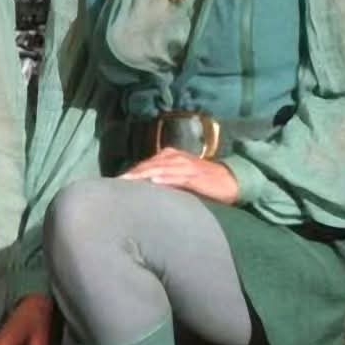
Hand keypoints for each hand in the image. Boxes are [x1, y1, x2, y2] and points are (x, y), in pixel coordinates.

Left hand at [119, 148, 238, 203]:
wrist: (231, 180)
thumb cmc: (203, 180)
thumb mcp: (179, 176)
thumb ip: (163, 178)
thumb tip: (142, 188)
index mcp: (170, 156)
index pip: (145, 165)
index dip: (130, 173)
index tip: (114, 182)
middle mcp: (175, 158)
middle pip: (148, 165)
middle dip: (132, 174)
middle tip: (115, 183)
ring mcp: (185, 166)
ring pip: (159, 169)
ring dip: (143, 175)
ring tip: (128, 182)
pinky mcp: (195, 176)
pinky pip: (177, 177)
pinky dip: (166, 178)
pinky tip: (155, 182)